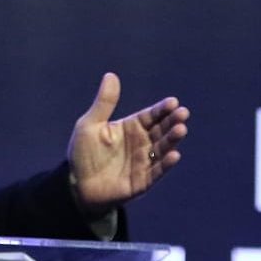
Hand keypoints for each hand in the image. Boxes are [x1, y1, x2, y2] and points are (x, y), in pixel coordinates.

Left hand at [68, 72, 189, 214]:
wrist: (77, 185)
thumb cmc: (83, 153)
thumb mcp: (90, 124)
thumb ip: (104, 103)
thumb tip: (111, 75)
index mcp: (132, 127)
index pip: (152, 115)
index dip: (162, 109)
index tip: (173, 102)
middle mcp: (142, 143)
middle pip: (162, 130)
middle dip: (173, 121)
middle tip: (183, 113)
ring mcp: (144, 162)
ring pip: (163, 148)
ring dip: (173, 140)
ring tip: (181, 130)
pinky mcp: (143, 180)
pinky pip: (157, 171)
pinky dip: (166, 164)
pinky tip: (174, 155)